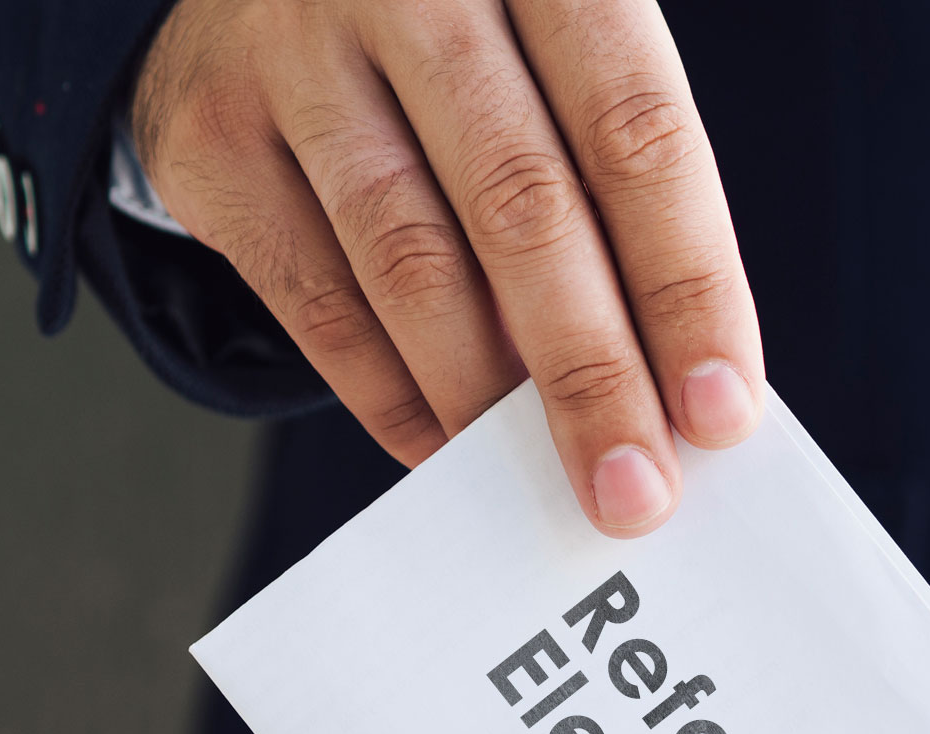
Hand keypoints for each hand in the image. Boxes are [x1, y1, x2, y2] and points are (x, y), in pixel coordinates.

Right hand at [132, 0, 763, 536]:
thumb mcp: (553, 47)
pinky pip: (314, 301)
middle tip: (634, 491)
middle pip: (523, 207)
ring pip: (411, 260)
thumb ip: (611, 181)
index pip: (635, 132)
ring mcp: (291, 48)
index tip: (721, 414)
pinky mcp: (209, 133)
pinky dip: (391, 396)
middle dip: (591, 374)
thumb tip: (667, 380)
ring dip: (489, 399)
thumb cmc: (462, 31)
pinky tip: (448, 448)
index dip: (686, 284)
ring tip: (551, 479)